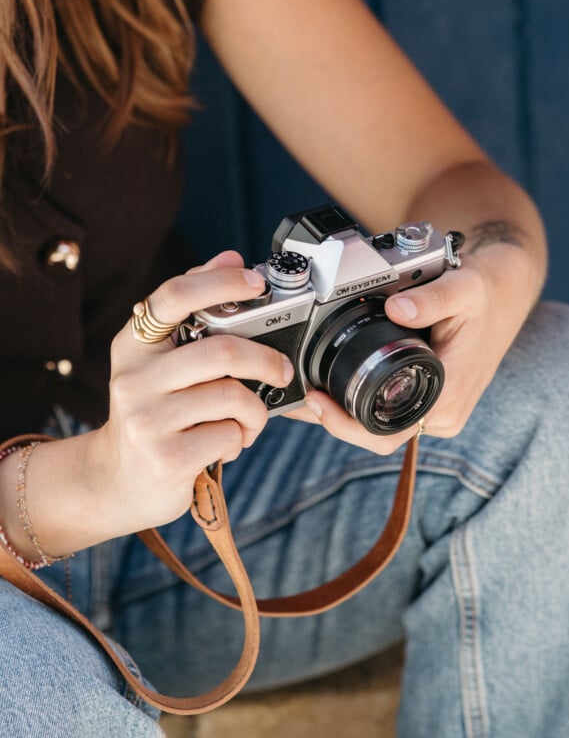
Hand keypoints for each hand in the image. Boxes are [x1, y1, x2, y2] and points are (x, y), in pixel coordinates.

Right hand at [86, 251, 293, 533]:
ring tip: (249, 419)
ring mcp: (147, 419)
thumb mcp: (160, 361)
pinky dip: (242, 438)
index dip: (219, 281)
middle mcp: (133, 377)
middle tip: (282, 370)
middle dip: (266, 360)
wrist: (118, 480)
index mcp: (133, 344)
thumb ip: (193, 311)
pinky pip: (230, 434)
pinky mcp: (165, 457)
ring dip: (255, 411)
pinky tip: (228, 443)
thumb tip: (230, 257)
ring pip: (232, 396)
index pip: (174, 296)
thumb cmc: (153, 411)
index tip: (256, 281)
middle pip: (221, 351)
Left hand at [286, 242, 538, 454]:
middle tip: (303, 398)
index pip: (388, 432)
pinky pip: (390, 417)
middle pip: (378, 438)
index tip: (316, 399)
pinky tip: (334, 389)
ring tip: (309, 394)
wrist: (501, 296)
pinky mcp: (430, 404)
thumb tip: (399, 308)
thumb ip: (433, 299)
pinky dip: (360, 408)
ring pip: (382, 430)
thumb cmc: (483, 296)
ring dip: (345, 417)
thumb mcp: (464, 288)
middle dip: (337, 423)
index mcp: (449, 394)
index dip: (346, 424)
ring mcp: (437, 412)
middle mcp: (444, 413)